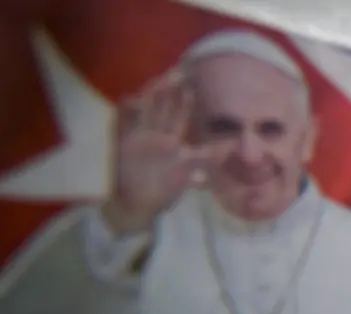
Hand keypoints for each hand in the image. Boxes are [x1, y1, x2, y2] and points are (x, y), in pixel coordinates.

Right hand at [105, 71, 212, 235]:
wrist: (136, 205)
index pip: (179, 117)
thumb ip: (205, 159)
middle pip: (162, 109)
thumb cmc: (162, 192)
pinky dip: (125, 111)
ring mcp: (138, 139)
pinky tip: (130, 99)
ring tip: (158, 81)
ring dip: (150, 97)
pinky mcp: (122, 145)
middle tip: (176, 72)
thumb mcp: (186, 176)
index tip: (191, 85)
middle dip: (168, 91)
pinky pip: (121, 124)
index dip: (184, 102)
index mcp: (171, 143)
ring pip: (145, 112)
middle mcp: (155, 136)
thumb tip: (229, 150)